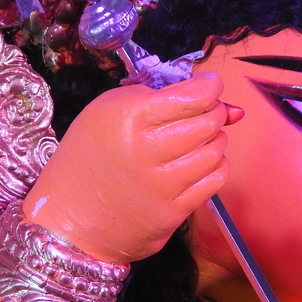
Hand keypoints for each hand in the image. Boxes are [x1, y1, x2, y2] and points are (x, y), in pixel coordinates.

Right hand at [23, 71, 236, 261]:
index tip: (207, 84)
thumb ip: (166, 97)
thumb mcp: (111, 109)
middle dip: (214, 111)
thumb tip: (233, 109)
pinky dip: (213, 167)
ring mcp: (161, 185)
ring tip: (195, 139)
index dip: (210, 85)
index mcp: (129, 116)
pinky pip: (214, 181)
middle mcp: (147, 150)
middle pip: (209, 122)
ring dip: (214, 140)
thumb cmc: (89, 155)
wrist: (68, 217)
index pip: (196, 96)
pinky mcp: (172, 213)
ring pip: (216, 151)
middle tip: (201, 111)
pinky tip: (196, 164)